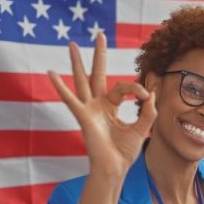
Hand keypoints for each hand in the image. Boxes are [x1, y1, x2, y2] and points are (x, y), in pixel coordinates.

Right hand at [47, 34, 156, 177]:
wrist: (115, 168)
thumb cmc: (124, 152)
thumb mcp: (142, 128)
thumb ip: (148, 112)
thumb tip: (152, 95)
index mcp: (110, 107)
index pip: (123, 88)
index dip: (137, 88)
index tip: (147, 97)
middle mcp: (98, 105)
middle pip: (97, 74)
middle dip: (99, 55)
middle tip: (100, 34)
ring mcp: (89, 110)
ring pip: (82, 81)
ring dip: (78, 62)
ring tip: (72, 44)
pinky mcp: (84, 117)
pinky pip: (70, 99)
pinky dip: (60, 87)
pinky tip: (50, 73)